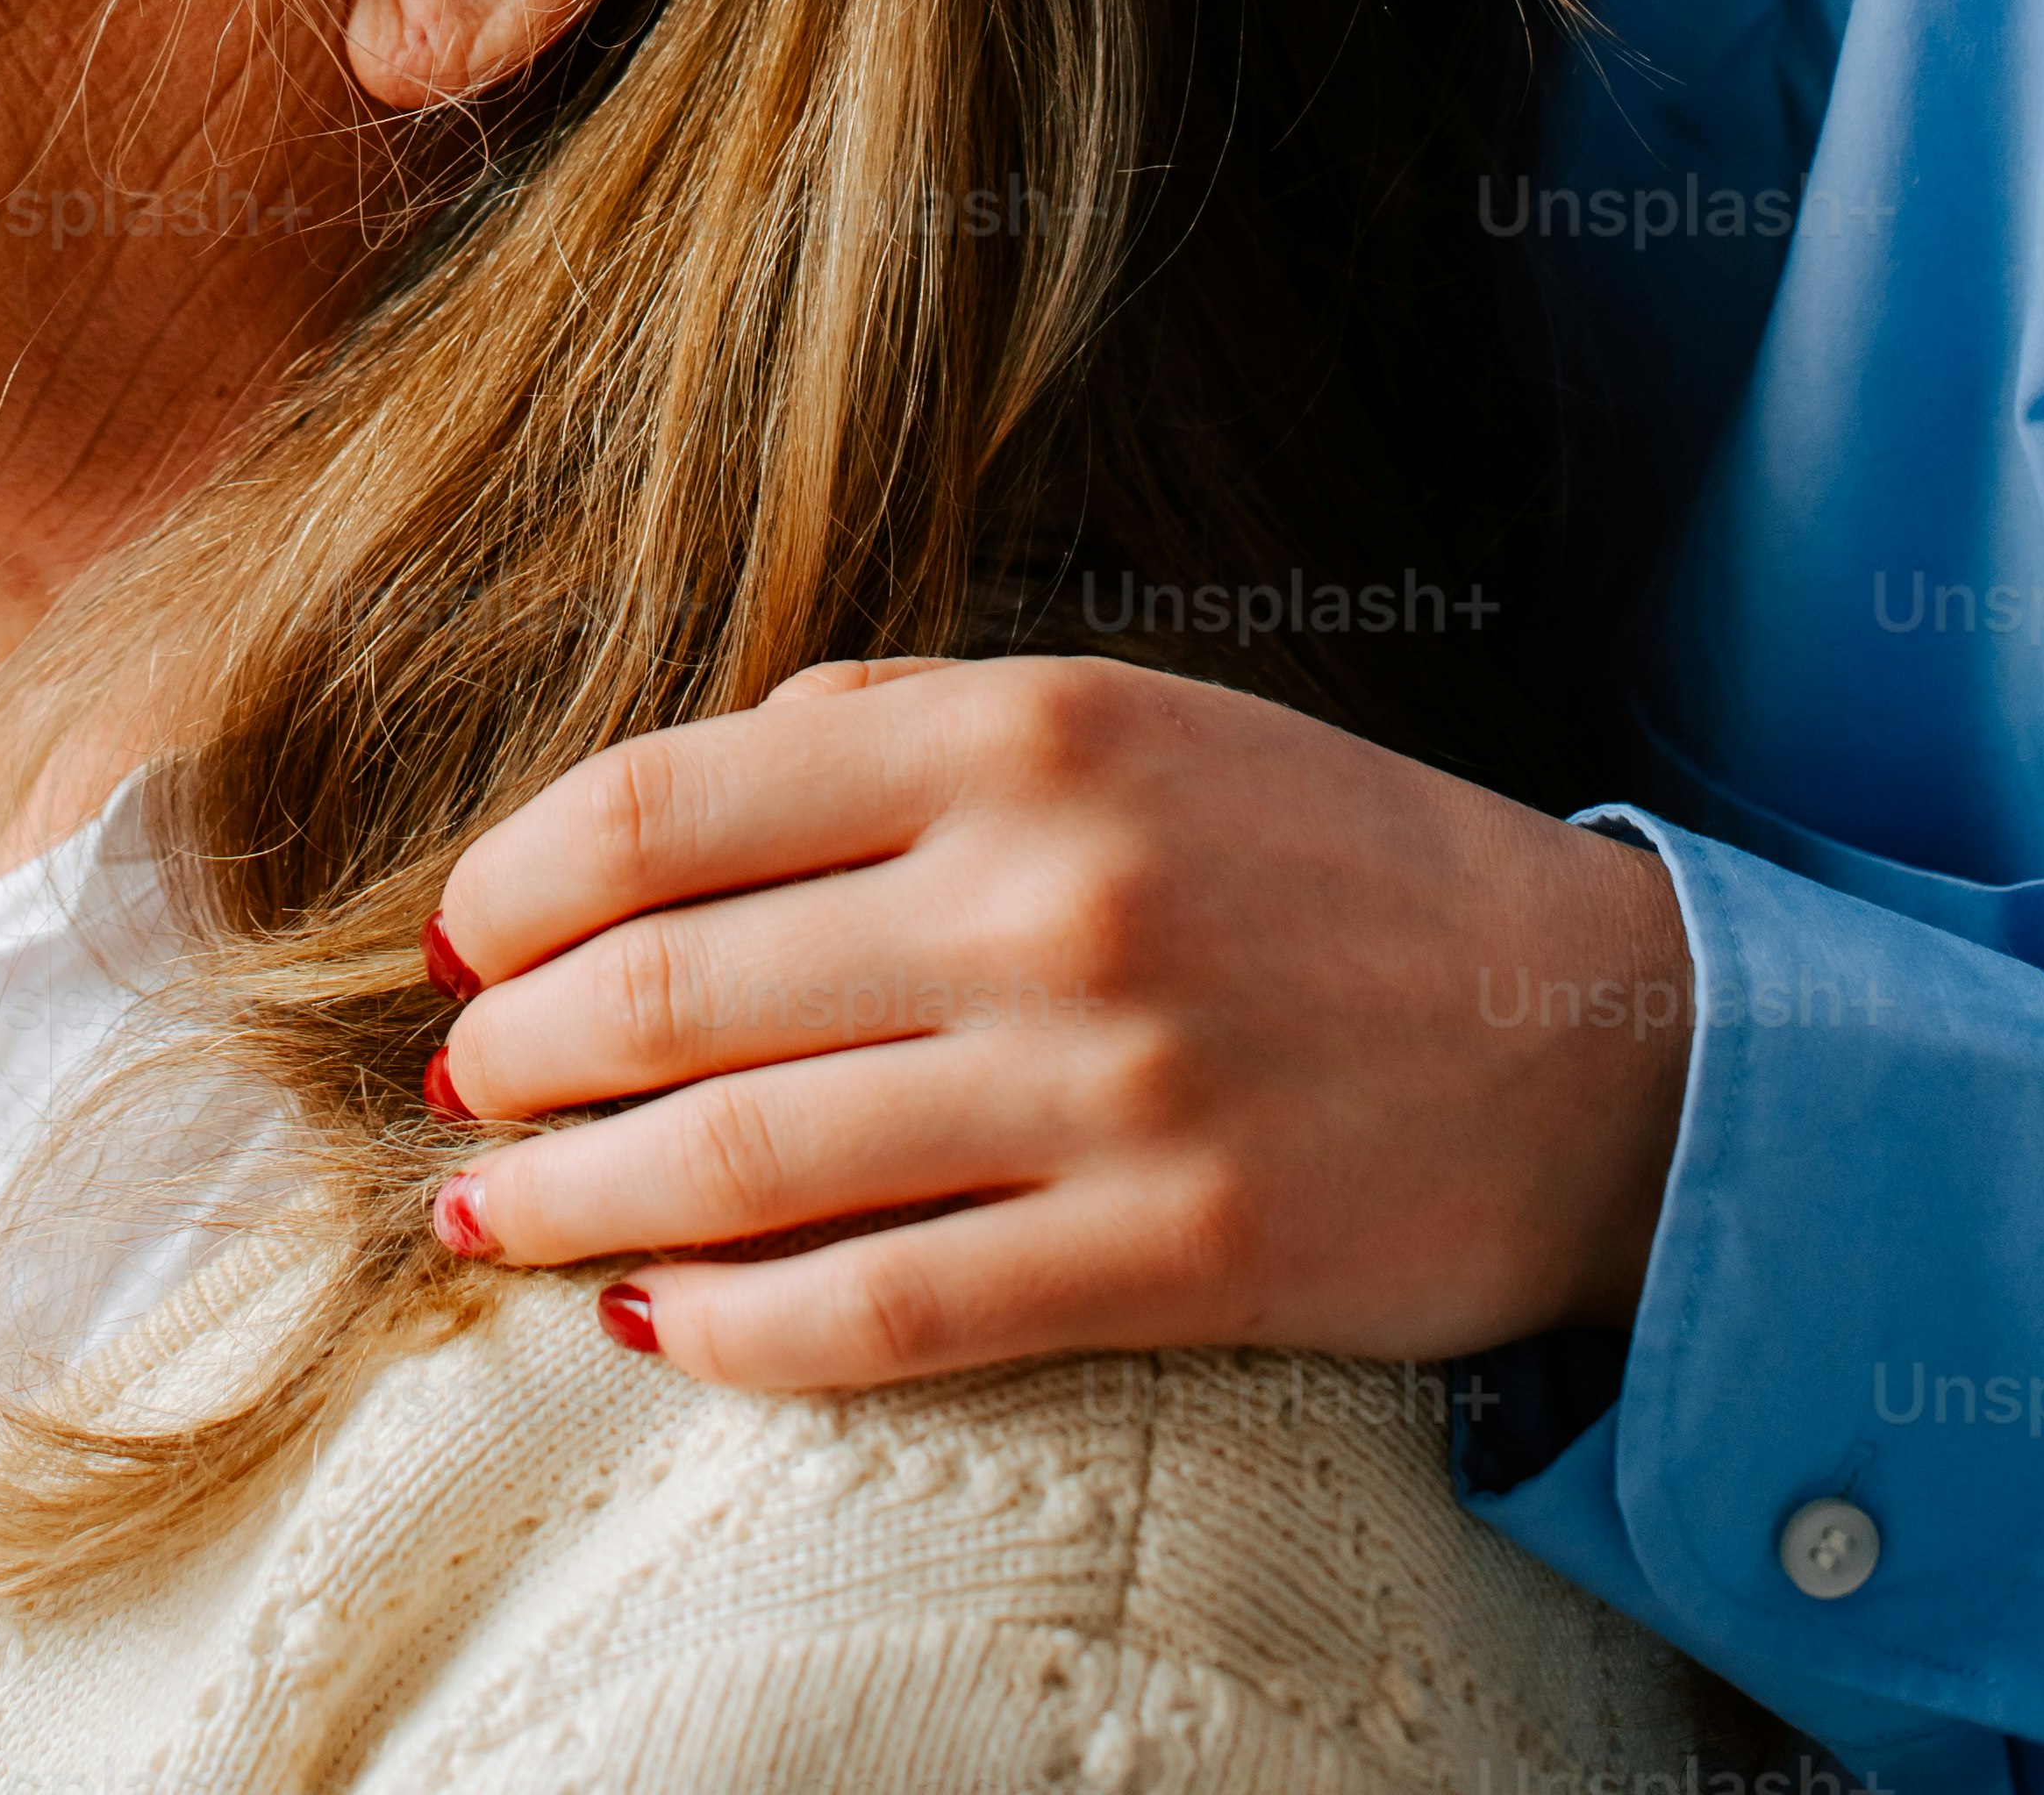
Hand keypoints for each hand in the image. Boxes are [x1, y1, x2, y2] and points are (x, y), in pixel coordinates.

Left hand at [422, 658, 1693, 1388]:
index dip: (521, 878)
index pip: (672, 801)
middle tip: (451, 1088)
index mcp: (1018, 729)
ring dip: (576, 1196)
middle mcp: (1044, 894)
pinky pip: (884, 1309)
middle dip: (518, 1052)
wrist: (1592, 1037)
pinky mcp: (1170, 1258)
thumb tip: (670, 803)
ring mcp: (1104, 1085)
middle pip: (672, 987)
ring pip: (744, 1159)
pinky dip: (730, 1329)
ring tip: (490, 1212)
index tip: (454, 936)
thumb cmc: (1320, 859)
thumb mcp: (1117, 713)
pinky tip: (648, 1325)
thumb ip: (893, 727)